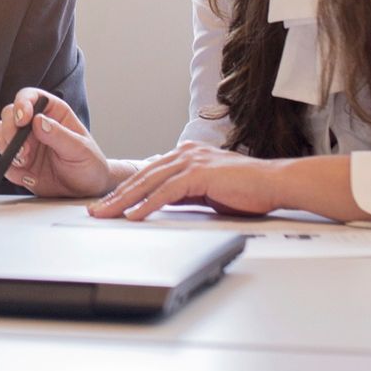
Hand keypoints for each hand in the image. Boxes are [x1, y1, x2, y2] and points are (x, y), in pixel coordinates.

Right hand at [0, 88, 115, 196]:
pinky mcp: (18, 163)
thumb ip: (60, 135)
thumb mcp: (81, 149)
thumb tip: (39, 121)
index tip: (23, 119)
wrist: (86, 190)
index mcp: (53, 113)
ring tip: (24, 161)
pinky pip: (3, 160)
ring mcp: (24, 143)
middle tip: (22, 149)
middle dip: (10, 130)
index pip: (30, 97)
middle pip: (9, 114)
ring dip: (6, 147)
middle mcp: (34, 125)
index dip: (22, 103)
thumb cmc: (90, 164)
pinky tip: (27, 175)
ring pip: (0, 134)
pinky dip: (9, 166)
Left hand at [87, 142, 279, 219]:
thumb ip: (183, 193)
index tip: (108, 204)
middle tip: (95, 210)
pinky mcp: (199, 174)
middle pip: (141, 177)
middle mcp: (184, 154)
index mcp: (185, 156)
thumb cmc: (247, 190)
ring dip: (124, 201)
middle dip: (116, 196)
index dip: (126, 190)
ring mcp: (191, 162)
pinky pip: (166, 193)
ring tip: (106, 214)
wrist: (275, 184)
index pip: (148, 175)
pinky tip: (134, 216)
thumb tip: (161, 204)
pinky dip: (147, 205)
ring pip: (148, 183)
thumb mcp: (206, 192)